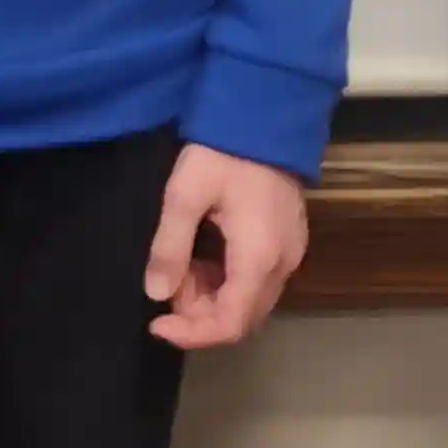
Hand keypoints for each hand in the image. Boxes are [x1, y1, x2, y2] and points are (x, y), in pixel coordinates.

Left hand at [144, 144, 308, 350]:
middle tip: (168, 279)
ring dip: (211, 297)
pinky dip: (226, 281)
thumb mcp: (184, 195)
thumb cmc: (224, 153)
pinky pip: (258, 281)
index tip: (156, 321)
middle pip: (242, 318)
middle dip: (198, 314)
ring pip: (250, 301)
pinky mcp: (289, 241)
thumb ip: (169, 248)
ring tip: (182, 262)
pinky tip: (204, 253)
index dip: (191, 334)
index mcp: (259, 258)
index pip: (229, 324)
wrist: (268, 113)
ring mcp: (291, 252)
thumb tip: (156, 294)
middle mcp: (283, 264)